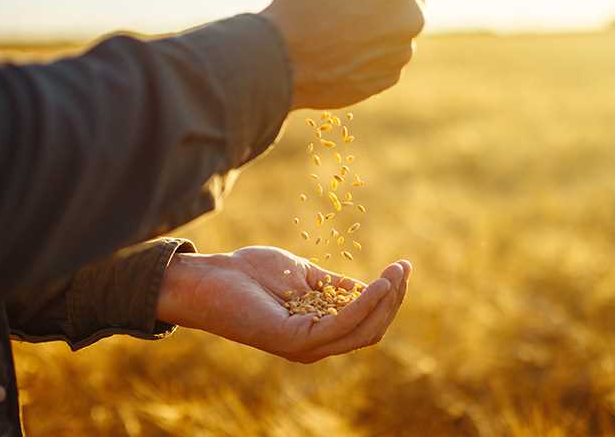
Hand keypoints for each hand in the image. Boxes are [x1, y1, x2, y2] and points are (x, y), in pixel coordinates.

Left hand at [156, 246, 410, 362]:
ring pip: (362, 331)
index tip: (402, 267)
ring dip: (385, 301)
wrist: (210, 278)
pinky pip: (341, 324)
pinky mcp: (294, 340)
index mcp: (318, 331)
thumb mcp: (304, 277)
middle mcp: (315, 345)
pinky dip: (364, 304)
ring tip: (395, 273)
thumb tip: (372, 286)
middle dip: (394, 300)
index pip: (366, 323)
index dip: (389, 297)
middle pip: (371, 330)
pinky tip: (376, 283)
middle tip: (404, 269)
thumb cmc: (250, 274)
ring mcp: (305, 346)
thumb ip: (334, 285)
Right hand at [261, 0, 427, 110]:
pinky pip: (388, 58)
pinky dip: (372, 54)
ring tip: (342, 31)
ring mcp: (403, 51)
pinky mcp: (390, 77)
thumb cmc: (306, 0)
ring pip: (400, 29)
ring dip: (382, 26)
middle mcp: (413, 16)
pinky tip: (343, 52)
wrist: (283, 61)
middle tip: (347, 5)